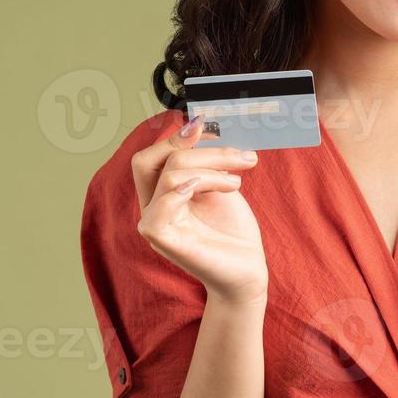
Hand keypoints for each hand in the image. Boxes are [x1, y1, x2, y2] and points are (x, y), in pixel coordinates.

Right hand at [131, 114, 268, 305]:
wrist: (248, 271)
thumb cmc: (233, 232)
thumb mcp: (219, 186)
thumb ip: (204, 163)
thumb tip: (197, 125)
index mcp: (161, 194)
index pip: (150, 157)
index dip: (174, 137)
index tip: (208, 127)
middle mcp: (152, 208)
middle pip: (148, 160)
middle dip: (189, 146)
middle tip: (230, 151)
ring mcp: (154, 225)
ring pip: (168, 176)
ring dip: (211, 170)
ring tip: (238, 182)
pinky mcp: (163, 241)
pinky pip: (160, 207)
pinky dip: (187, 189)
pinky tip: (218, 189)